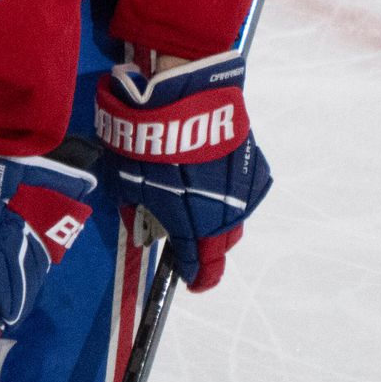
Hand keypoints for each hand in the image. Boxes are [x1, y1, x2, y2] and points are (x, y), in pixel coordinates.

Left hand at [94, 49, 270, 290]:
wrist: (183, 98)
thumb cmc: (147, 141)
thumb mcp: (126, 179)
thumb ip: (133, 208)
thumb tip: (139, 225)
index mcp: (193, 226)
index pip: (200, 265)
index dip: (195, 277)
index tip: (190, 282)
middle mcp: (224, 215)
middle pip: (220, 246)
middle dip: (206, 251)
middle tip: (192, 247)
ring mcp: (244, 192)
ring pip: (234, 219)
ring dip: (217, 221)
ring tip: (199, 210)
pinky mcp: (254, 167)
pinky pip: (242, 192)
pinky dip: (228, 194)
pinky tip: (212, 182)